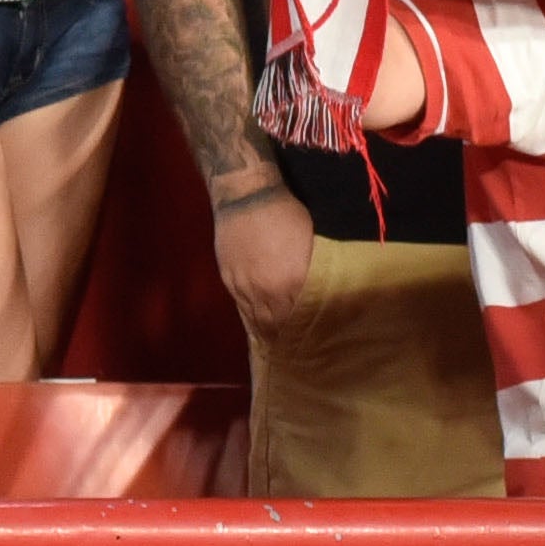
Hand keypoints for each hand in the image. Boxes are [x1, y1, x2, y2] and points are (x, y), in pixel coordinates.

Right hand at [210, 179, 317, 335]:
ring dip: (266, 331)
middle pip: (275, 323)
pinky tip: (255, 324)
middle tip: (292, 349)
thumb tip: (315, 297)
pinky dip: (249, 318)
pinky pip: (240, 306)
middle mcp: (266, 290)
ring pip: (255, 318)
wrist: (246, 196)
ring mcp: (244, 285)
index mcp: (291, 282)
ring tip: (274, 343)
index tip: (309, 344)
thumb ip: (309, 277)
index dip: (302, 333)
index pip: (298, 318)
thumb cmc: (286, 215)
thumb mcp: (309, 246)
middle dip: (283, 337)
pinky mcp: (229, 278)